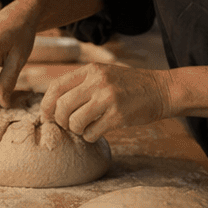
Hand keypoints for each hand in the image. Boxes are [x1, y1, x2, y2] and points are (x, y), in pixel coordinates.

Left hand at [40, 62, 174, 141]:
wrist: (161, 90)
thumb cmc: (130, 86)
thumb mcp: (105, 74)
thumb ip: (82, 84)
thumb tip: (54, 104)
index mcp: (91, 70)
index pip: (56, 87)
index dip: (46, 105)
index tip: (47, 116)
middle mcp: (97, 81)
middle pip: (62, 107)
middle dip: (61, 121)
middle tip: (69, 125)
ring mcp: (108, 98)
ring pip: (75, 122)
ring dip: (77, 130)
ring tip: (86, 128)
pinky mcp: (118, 116)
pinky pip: (91, 133)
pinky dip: (90, 137)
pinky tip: (97, 132)